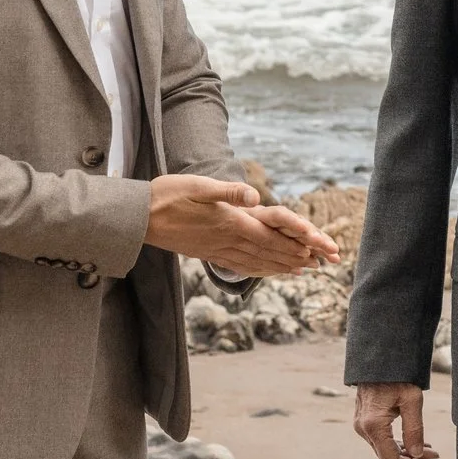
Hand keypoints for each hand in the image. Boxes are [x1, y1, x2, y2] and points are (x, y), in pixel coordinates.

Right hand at [145, 173, 339, 274]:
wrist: (139, 217)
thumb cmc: (168, 195)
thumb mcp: (199, 186)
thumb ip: (229, 192)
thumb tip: (255, 196)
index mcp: (229, 222)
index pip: (267, 237)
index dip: (291, 245)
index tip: (312, 250)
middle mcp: (225, 240)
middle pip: (266, 253)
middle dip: (293, 259)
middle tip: (317, 265)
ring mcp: (216, 250)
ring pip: (254, 262)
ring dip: (278, 267)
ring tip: (299, 272)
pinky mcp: (206, 253)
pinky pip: (237, 265)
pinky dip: (256, 270)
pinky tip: (263, 272)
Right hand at [354, 382, 436, 458]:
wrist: (379, 358)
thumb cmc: (397, 375)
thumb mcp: (412, 400)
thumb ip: (414, 430)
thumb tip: (417, 455)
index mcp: (374, 425)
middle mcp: (363, 428)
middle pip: (387, 456)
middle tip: (434, 455)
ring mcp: (361, 425)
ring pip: (384, 448)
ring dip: (405, 451)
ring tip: (428, 449)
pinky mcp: (363, 420)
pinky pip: (380, 439)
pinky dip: (397, 443)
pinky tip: (414, 442)